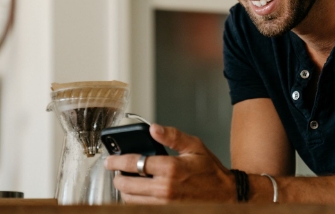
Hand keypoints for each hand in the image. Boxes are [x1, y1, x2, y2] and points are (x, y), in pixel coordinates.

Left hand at [104, 123, 235, 203]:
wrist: (225, 195)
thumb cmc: (210, 171)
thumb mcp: (194, 146)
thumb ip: (172, 136)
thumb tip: (153, 128)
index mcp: (171, 169)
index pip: (135, 163)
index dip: (118, 161)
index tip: (110, 160)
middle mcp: (165, 189)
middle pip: (128, 185)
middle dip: (117, 177)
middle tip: (116, 171)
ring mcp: (165, 204)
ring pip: (131, 199)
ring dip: (125, 190)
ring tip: (127, 181)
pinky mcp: (166, 212)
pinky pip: (141, 208)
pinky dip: (135, 200)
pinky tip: (138, 192)